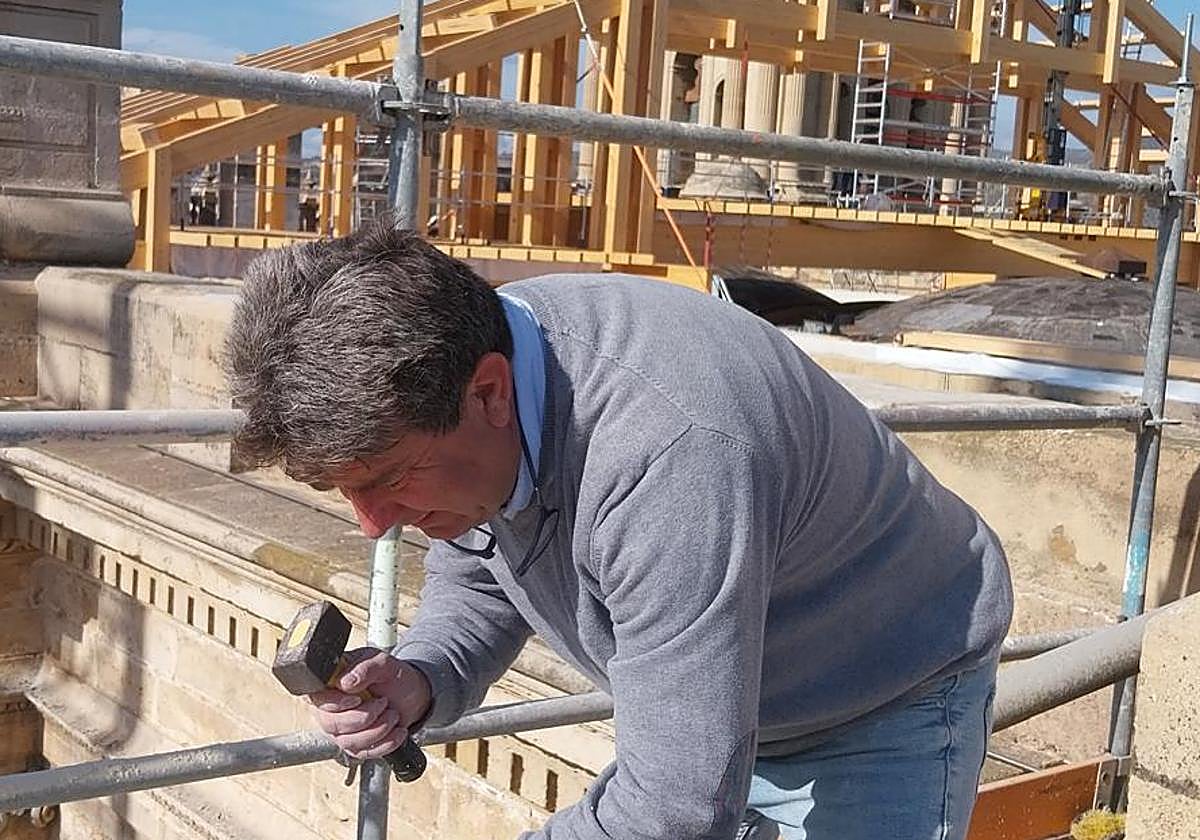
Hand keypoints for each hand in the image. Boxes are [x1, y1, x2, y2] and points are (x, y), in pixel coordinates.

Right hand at [310, 648, 432, 759]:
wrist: (409, 693)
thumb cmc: (390, 675)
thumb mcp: (382, 662)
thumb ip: (365, 668)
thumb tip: (346, 682)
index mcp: (329, 684)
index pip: (317, 699)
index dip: (335, 703)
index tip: (358, 699)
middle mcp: (329, 709)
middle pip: (331, 724)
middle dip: (363, 717)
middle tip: (384, 703)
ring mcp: (340, 730)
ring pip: (347, 742)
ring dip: (377, 729)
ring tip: (393, 714)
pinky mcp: (355, 746)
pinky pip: (363, 753)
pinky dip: (385, 743)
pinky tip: (398, 730)